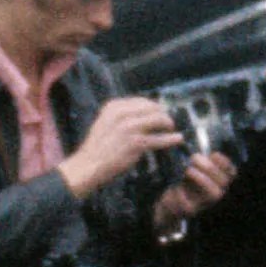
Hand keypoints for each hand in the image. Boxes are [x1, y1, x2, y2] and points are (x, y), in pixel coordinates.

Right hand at [57, 95, 183, 201]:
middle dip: (163, 114)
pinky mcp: (136, 143)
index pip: (142, 101)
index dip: (154, 107)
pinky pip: (159, 139)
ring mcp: (130, 128)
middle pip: (153, 108)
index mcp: (114, 107)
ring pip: (158, 120)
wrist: (88, 165)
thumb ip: (121, 116)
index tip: (160, 112)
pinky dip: (170, 139)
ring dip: (168, 124)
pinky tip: (177, 139)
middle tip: (168, 121)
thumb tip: (142, 114)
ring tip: (173, 129)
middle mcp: (122, 113)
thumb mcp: (105, 123)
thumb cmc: (97, 148)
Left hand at [160, 147, 237, 224]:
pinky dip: (183, 195)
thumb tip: (194, 137)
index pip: (231, 171)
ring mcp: (204, 203)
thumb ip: (196, 157)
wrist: (168, 204)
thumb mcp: (190, 167)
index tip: (213, 153)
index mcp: (217, 180)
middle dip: (210, 168)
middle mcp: (215, 192)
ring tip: (188, 170)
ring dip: (202, 179)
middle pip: (224, 181)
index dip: (225, 162)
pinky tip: (176, 187)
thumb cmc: (182, 181)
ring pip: (214, 193)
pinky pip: (191, 205)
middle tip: (194, 158)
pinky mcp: (190, 212)